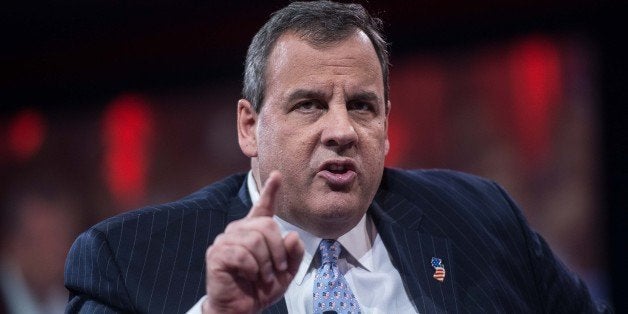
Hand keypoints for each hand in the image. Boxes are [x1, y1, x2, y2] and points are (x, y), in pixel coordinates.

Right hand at [203, 171, 303, 312]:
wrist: (241, 309)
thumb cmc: (260, 289)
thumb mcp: (286, 272)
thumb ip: (293, 254)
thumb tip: (293, 236)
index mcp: (255, 231)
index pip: (263, 207)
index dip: (270, 191)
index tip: (277, 175)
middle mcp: (238, 231)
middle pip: (266, 226)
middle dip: (278, 250)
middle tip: (278, 269)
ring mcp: (225, 241)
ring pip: (254, 240)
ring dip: (265, 263)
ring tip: (263, 276)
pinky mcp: (216, 254)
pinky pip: (241, 254)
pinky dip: (252, 268)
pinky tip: (249, 276)